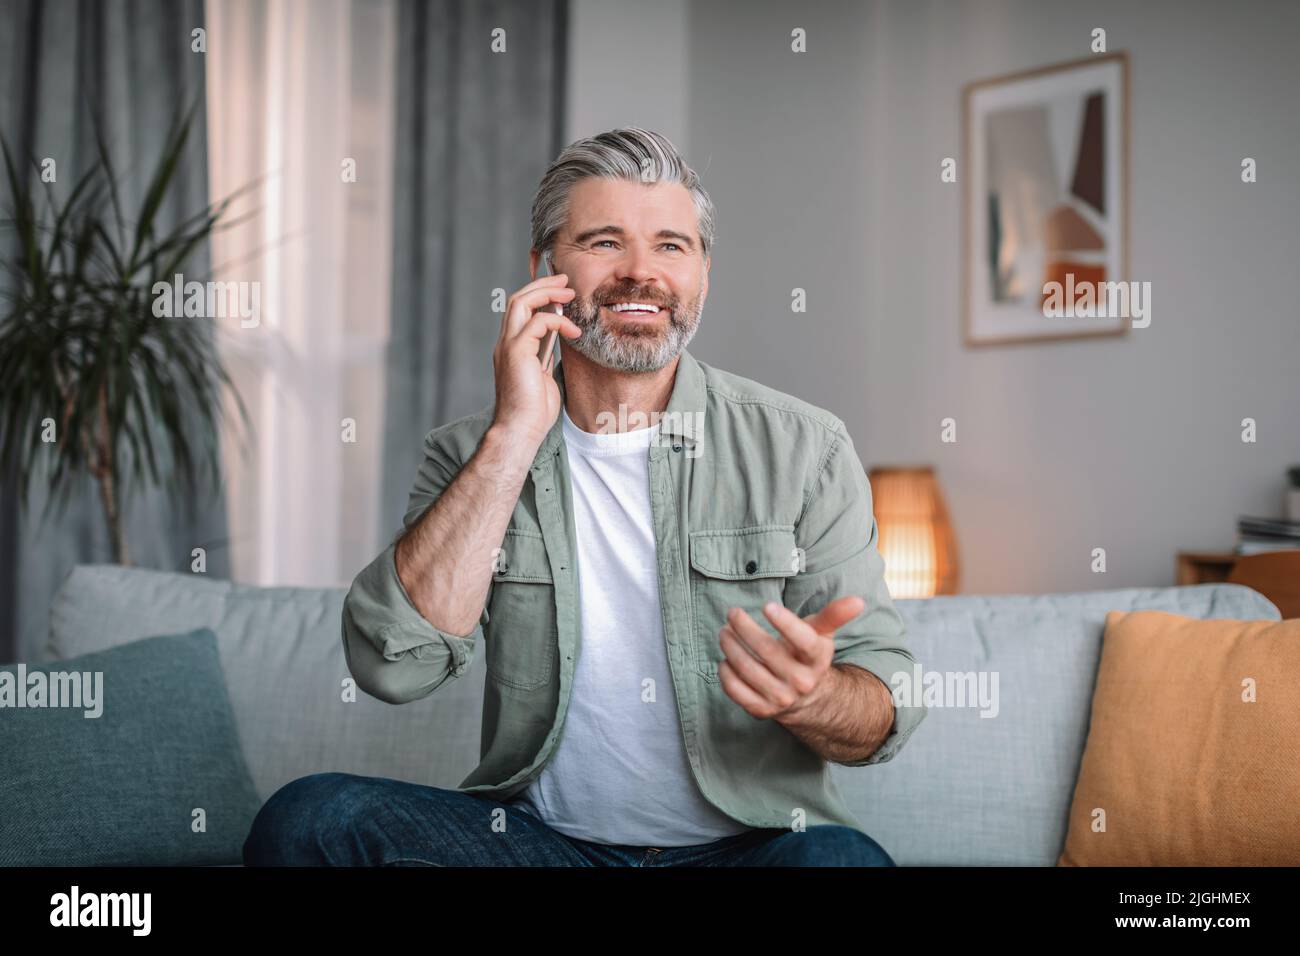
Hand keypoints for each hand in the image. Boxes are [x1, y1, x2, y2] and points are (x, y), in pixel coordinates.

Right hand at [491, 273, 581, 446]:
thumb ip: (546, 353)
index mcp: (511, 347)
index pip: (520, 310)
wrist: (521, 430)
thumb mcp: (544, 375)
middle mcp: (506, 343)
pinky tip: (574, 332)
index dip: (539, 294)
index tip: (561, 289)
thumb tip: (560, 336)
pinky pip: (536, 322)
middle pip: (518, 298)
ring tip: (569, 294)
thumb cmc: (534, 411)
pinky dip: (557, 321)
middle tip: (565, 280)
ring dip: (547, 293)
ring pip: (521, 302)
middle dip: (542, 284)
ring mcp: (508, 346)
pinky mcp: (517, 352)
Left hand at [716, 595, 865, 720]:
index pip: (804, 640)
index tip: (767, 606)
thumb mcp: (821, 634)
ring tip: (724, 632)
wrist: (806, 698)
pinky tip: (725, 659)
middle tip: (732, 613)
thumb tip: (858, 600)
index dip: (785, 623)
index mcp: (817, 659)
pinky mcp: (761, 709)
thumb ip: (834, 615)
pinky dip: (726, 674)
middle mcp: (801, 681)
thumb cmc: (807, 655)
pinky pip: (737, 691)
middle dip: (745, 628)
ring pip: (749, 670)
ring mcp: (780, 697)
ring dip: (731, 648)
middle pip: (768, 651)